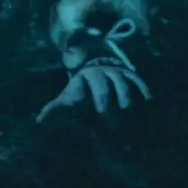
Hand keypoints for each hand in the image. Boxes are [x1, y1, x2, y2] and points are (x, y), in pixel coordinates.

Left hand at [36, 64, 151, 123]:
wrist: (95, 65)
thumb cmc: (81, 90)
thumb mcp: (67, 97)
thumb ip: (54, 109)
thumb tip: (38, 122)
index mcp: (82, 78)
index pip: (82, 85)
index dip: (84, 94)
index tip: (86, 107)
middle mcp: (98, 73)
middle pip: (101, 82)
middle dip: (103, 96)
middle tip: (104, 113)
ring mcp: (115, 72)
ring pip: (120, 79)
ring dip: (124, 92)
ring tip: (127, 108)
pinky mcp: (129, 73)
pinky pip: (136, 78)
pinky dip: (142, 88)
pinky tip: (149, 100)